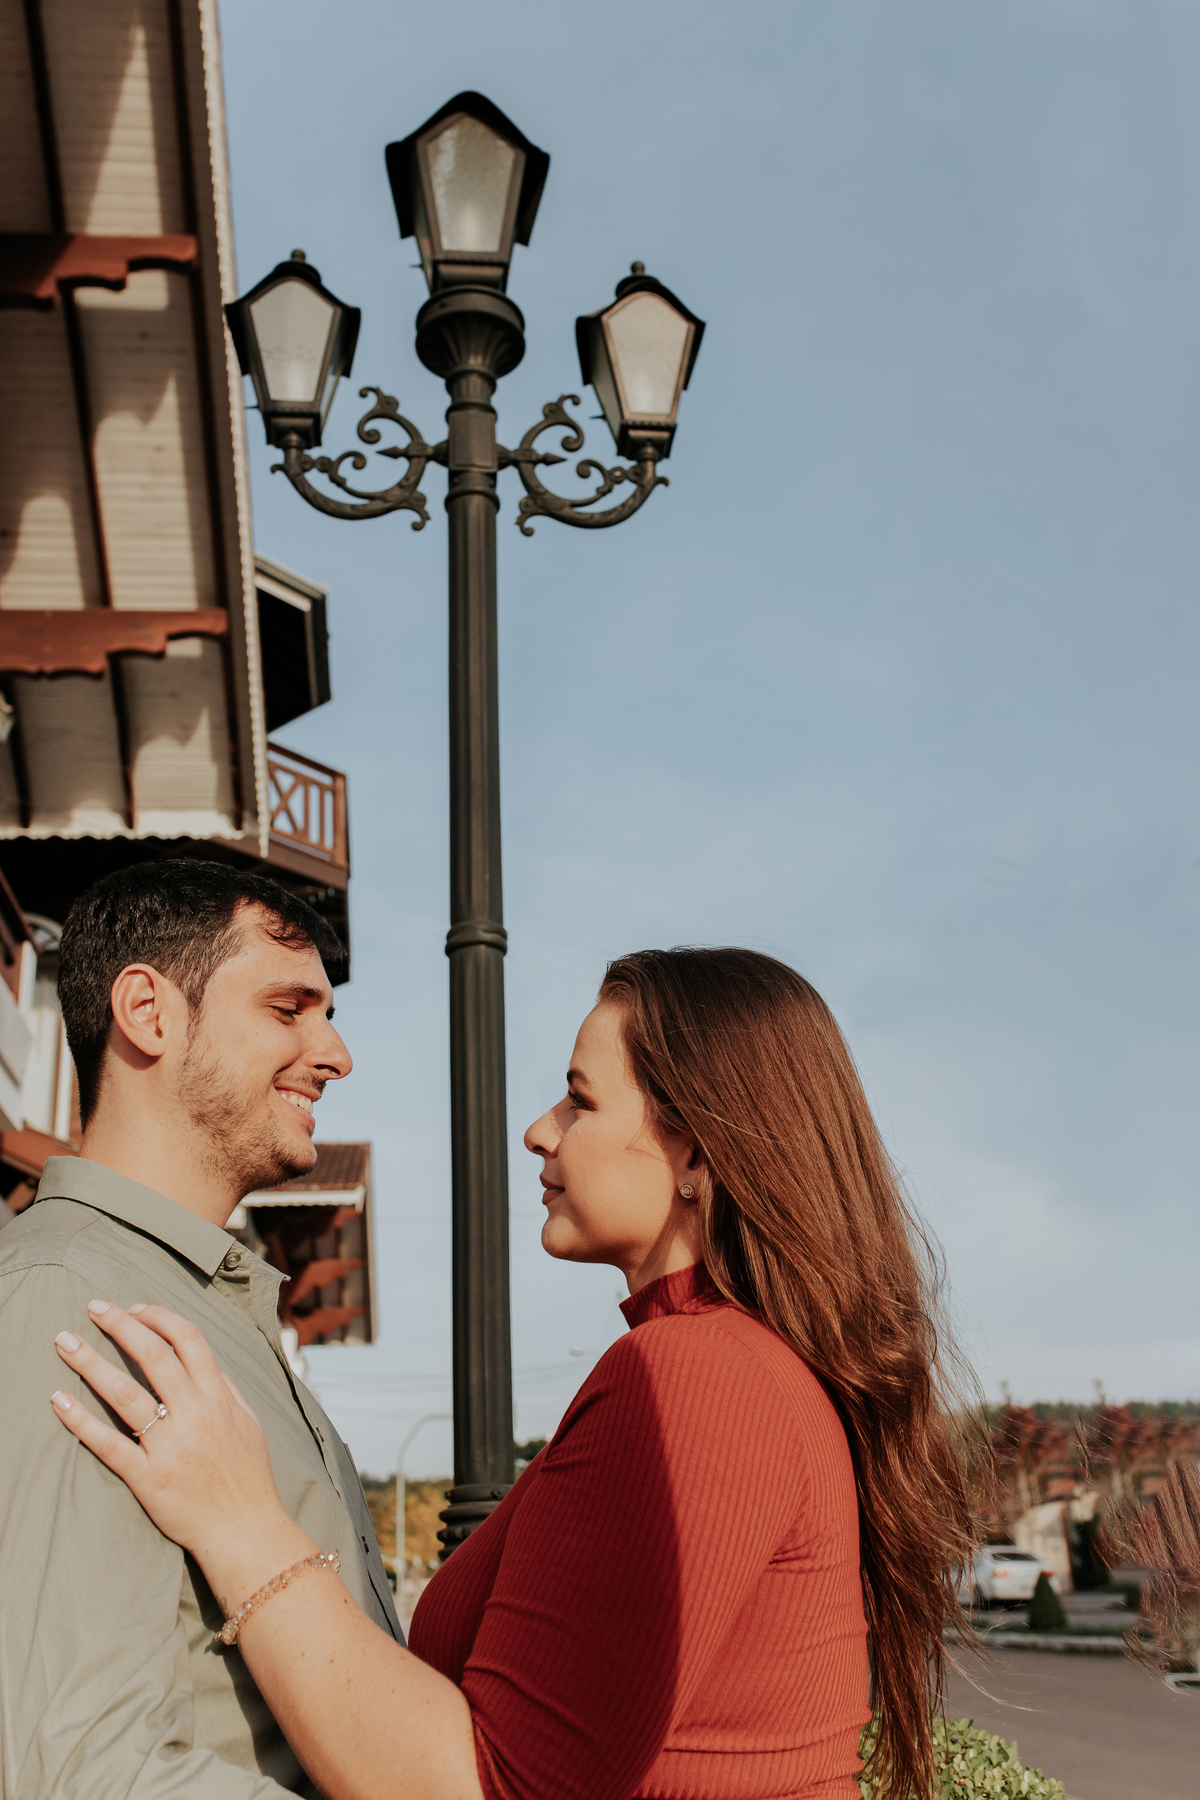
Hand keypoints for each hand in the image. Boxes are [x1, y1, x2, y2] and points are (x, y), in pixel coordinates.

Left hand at [51, 1301, 303, 1602]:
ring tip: (65, 1342)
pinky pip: (110, 1445)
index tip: (134, 1307)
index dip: (158, 1317)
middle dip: (120, 1325)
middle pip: (153, 1356)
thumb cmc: (249, 1477)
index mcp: (218, 1397)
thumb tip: (205, 1362)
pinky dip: (82, 1421)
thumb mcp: (249, 1423)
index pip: (188, 1339)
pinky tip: (60, 1400)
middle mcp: (194, 1414)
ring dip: (91, 1364)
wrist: (245, 1530)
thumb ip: (227, 1389)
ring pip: (125, 1394)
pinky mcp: (149, 1477)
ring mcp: (170, 1446)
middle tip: (93, 1307)